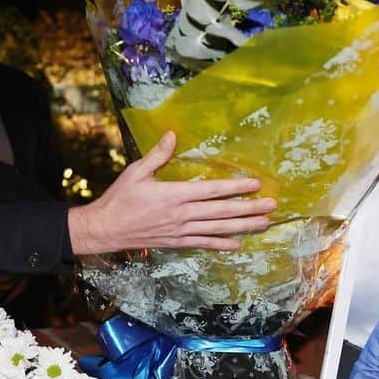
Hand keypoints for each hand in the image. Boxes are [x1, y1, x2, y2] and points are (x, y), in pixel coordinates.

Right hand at [67, 131, 275, 254]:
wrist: (106, 229)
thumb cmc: (120, 198)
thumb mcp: (136, 172)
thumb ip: (157, 155)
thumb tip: (172, 134)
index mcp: (174, 194)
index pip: (212, 190)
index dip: (235, 187)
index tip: (255, 184)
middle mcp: (181, 215)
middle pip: (222, 212)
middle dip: (249, 208)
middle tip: (272, 206)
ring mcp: (180, 231)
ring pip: (218, 229)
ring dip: (243, 226)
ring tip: (264, 223)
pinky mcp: (176, 242)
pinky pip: (203, 244)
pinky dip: (221, 244)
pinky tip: (238, 244)